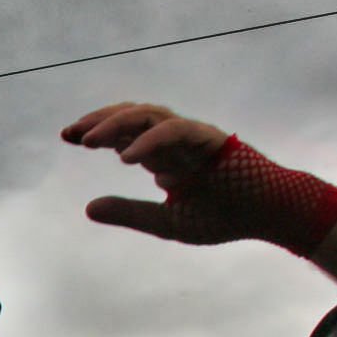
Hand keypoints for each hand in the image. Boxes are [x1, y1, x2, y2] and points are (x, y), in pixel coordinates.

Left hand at [60, 102, 336, 256]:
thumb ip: (130, 213)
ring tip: (89, 141)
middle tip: (70, 133)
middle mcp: (175, 140)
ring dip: (117, 125)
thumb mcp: (167, 222)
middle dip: (98, 121)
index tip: (67, 137)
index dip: (95, 132)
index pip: (123, 134)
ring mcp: (193, 136)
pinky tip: (127, 157)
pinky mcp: (212, 139)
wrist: (269, 217)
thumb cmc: (224, 217)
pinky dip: (150, 140)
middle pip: (131, 116)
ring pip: (150, 115)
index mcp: (164, 155)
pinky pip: (177, 130)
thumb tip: (88, 208)